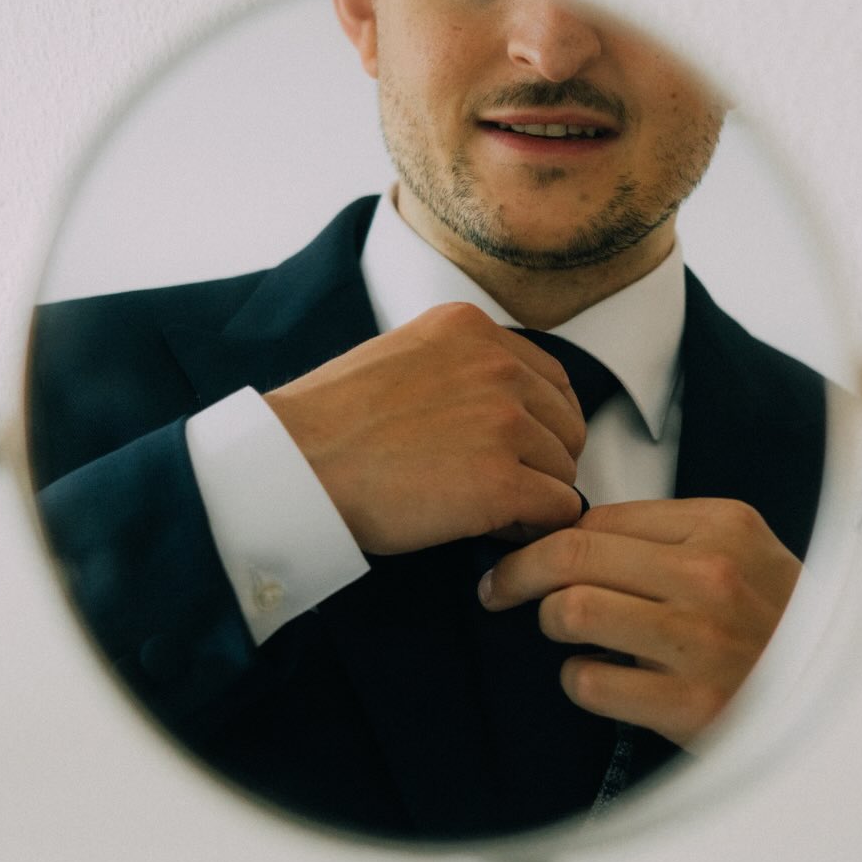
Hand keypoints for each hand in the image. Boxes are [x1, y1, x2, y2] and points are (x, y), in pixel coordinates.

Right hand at [263, 303, 585, 554]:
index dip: (541, 423)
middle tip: (506, 487)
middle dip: (544, 461)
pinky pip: (558, 510)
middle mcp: (497, 366)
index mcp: (471, 330)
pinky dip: (533, 528)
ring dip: (536, 496)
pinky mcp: (500, 481)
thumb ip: (457, 367)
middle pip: (566, 425)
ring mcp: (503, 423)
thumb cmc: (330, 421)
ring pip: (564, 470)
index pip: (551, 379)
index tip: (519, 450)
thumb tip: (499, 405)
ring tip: (488, 511)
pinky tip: (494, 531)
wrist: (294, 464)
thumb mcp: (402, 355)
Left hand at [477, 498, 801, 745]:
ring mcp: (702, 642)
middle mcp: (712, 577)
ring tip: (558, 629)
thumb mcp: (737, 550)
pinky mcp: (691, 706)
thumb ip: (664, 535)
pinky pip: (589, 680)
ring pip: (572, 610)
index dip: (547, 533)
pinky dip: (577, 678)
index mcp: (721, 526)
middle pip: (573, 553)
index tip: (523, 548)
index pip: (599, 517)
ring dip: (549, 621)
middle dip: (518, 570)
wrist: (832, 694)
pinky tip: (596, 674)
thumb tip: (568, 533)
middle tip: (498, 586)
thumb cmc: (773, 617)